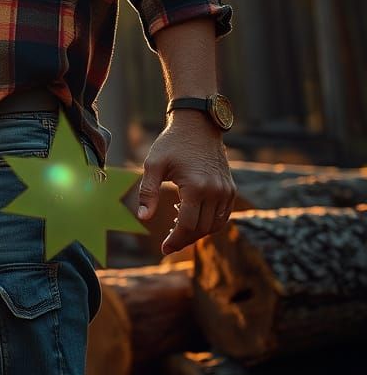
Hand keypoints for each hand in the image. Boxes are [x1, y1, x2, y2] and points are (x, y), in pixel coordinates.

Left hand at [136, 112, 237, 254]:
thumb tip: (143, 218)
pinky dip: (209, 223)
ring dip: (198, 233)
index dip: (175, 240)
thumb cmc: (172, 143)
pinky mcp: (230, 189)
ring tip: (178, 230)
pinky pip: (223, 216)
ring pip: (215, 225)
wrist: (198, 125)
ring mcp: (226, 191)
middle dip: (184, 239)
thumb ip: (148, 192)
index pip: (188, 225)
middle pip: (202, 229)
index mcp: (197, 187)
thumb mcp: (153, 165)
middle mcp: (216, 192)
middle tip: (168, 244)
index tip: (163, 248)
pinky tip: (191, 217)